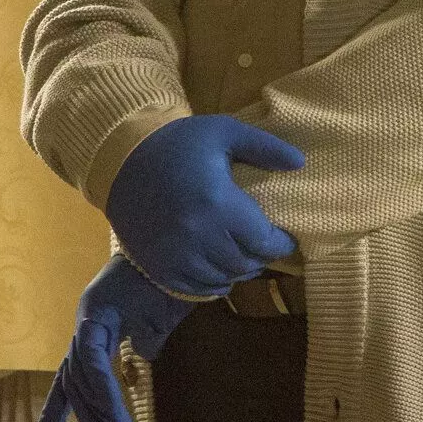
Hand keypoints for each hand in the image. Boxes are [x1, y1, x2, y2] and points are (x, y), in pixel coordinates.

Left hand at [35, 255, 196, 421]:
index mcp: (98, 322)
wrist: (181, 245)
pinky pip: (94, 358)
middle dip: (89, 419)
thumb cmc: (172, 277)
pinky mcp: (98, 311)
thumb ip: (147, 340)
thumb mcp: (160, 319)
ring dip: (101, 411)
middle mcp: (87, 320)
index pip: (74, 370)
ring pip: (83, 374)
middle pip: (76, 379)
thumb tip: (143, 357)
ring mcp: (89, 314)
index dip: (58, 405)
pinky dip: (103, 387)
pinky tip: (113, 411)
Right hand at [105, 113, 304, 296]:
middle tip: (265, 247)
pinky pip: (193, 290)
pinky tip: (219, 274)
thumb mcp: (224, 131)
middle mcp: (199, 236)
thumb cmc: (179, 142)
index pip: (263, 241)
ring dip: (238, 272)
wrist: (123, 158)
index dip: (281, 244)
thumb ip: (265, 147)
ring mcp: (176, 255)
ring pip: (221, 280)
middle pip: (244, 264)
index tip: (286, 238)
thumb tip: (300, 162)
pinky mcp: (157, 266)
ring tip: (243, 258)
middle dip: (260, 257)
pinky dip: (212, 286)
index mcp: (219, 204)